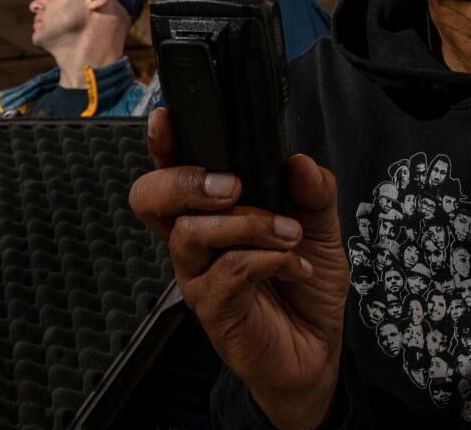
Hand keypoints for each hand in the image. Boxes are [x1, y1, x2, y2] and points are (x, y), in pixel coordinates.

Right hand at [130, 108, 348, 429]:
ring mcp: (199, 277)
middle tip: (234, 186)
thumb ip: (313, 191)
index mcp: (211, 213)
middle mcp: (195, 243)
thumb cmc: (306, 286)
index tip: (167, 119)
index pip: (170, 171)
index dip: (161, 145)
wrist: (318, 351)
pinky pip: (225, 272)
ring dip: (246, 224)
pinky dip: (265, 259)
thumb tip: (298, 162)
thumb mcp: (320, 227)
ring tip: (289, 234)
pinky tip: (293, 264)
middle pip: (150, 199)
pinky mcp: (214, 310)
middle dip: (185, 181)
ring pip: (190, 234)